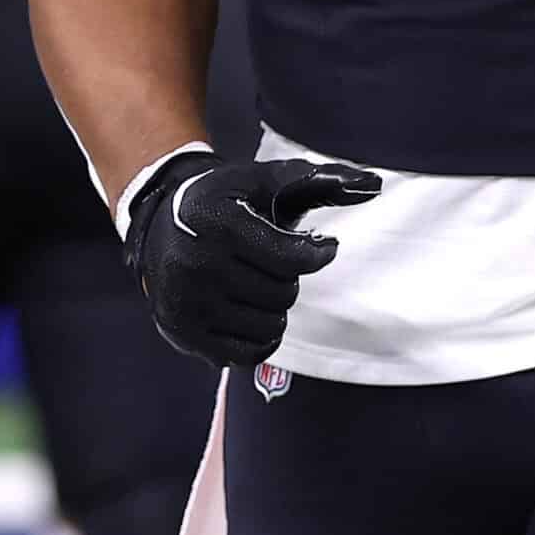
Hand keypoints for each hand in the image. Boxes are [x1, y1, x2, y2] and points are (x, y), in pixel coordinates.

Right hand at [122, 153, 379, 367]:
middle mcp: (196, 265)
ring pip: (270, 326)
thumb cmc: (224, 200)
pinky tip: (249, 311)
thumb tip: (375, 184)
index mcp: (217, 223)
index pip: (291, 258)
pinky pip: (247, 355)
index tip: (325, 247)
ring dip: (275, 308)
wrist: (159, 226)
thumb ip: (318, 180)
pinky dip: (260, 337)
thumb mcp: (262, 179)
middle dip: (289, 278)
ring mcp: (187, 304)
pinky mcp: (184, 335)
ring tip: (256, 284)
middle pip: (283, 294)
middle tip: (272, 262)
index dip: (318, 253)